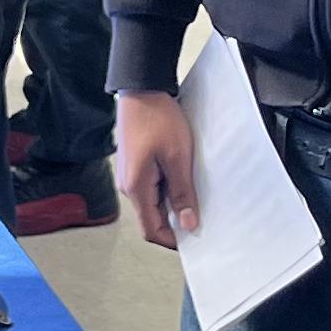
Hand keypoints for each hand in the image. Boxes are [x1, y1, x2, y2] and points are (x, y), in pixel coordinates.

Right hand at [117, 92, 199, 250]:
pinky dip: (169, 188)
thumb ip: (182, 192)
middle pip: (152, 218)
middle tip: (202, 217)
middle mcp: (128, 186)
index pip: (151, 230)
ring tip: (196, 194)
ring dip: (174, 203)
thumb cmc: (157, 118)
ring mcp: (131, 175)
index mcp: (136, 188)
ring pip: (154, 202)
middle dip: (176, 222)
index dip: (172, 241)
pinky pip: (153, 187)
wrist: (142, 89)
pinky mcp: (136, 165)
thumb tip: (188, 223)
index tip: (193, 240)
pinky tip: (185, 178)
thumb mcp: (177, 157)